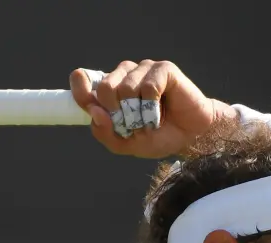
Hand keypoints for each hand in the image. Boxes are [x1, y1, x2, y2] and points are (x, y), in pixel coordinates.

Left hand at [69, 60, 220, 158]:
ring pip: (126, 88)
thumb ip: (106, 133)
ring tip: (150, 119)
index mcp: (111, 91)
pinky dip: (153, 106)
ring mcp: (143, 70)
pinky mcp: (163, 69)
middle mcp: (124, 76)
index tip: (86, 102)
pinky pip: (148, 86)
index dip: (80, 89)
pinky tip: (161, 110)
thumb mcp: (126, 144)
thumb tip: (95, 113)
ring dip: (138, 113)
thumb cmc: (158, 136)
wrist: (191, 136)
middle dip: (117, 114)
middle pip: (105, 88)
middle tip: (132, 124)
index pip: (85, 82)